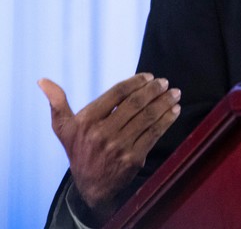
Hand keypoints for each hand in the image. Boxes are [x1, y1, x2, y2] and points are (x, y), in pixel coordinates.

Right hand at [38, 73, 180, 222]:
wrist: (91, 186)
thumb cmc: (79, 150)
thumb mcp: (64, 128)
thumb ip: (57, 103)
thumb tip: (43, 81)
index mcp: (87, 121)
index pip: (117, 93)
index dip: (135, 82)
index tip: (149, 76)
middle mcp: (102, 133)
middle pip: (135, 104)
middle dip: (154, 90)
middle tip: (165, 83)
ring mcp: (119, 146)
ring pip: (147, 117)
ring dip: (164, 103)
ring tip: (175, 93)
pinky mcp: (134, 158)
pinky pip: (154, 134)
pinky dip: (167, 120)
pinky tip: (174, 111)